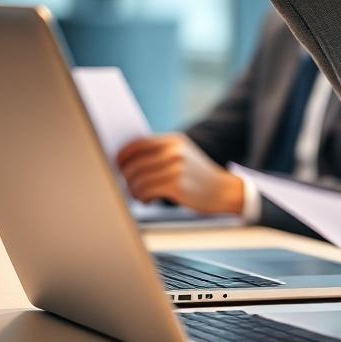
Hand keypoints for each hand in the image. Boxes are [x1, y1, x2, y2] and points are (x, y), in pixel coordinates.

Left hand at [116, 133, 244, 214]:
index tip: (116, 165)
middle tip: (127, 185)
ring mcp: (176, 167)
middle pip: (134, 163)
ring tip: (139, 196)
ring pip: (137, 179)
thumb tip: (125, 161)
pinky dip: (142, 198)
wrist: (223, 190)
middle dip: (126, 177)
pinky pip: (145, 191)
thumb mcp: (183, 156)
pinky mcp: (176, 184)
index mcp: (174, 141)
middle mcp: (175, 151)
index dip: (123, 155)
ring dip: (133, 190)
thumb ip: (160, 154)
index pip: (138, 144)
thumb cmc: (197, 176)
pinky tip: (148, 200)